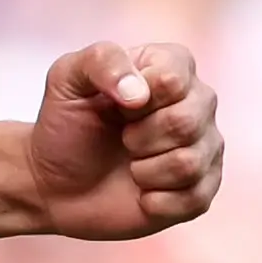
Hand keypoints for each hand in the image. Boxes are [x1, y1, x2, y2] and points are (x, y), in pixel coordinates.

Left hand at [20, 41, 223, 240]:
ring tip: (131, 165)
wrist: (56, 184)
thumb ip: (102, 61)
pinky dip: (153, 201)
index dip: (134, 101)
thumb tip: (139, 93)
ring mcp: (205, 147)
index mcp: (171, 65)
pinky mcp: (203, 189)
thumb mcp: (66, 79)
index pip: (173, 79)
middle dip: (138, 138)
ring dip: (145, 171)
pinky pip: (192, 199)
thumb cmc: (66, 126)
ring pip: (188, 164)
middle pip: (186, 122)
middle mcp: (198, 102)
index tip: (114, 107)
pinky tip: (141, 192)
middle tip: (122, 140)